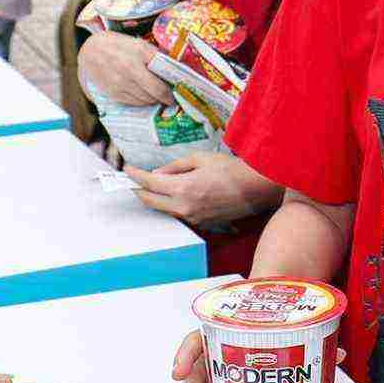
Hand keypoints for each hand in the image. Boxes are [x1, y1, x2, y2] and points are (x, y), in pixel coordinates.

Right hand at [80, 30, 171, 106]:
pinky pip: (134, 103)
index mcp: (138, 55)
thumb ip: (156, 56)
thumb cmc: (119, 46)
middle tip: (170, 97)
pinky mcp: (114, 93)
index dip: (171, 91)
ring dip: (154, 99)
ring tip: (157, 95)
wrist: (91, 51)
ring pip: (145, 100)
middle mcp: (129, 71)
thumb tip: (174, 70)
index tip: (176, 93)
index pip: (160, 81)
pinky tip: (144, 96)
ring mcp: (120, 84)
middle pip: (154, 93)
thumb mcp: (139, 44)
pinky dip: (142, 101)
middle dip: (165, 97)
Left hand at [125, 152, 268, 227]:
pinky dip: (170, 205)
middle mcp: (185, 207)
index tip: (128, 170)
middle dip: (139, 190)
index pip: (150, 183)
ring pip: (164, 210)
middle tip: (131, 181)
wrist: (255, 188)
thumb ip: (175, 167)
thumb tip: (158, 174)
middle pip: (151, 201)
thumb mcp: (200, 159)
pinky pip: (179, 214)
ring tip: (148, 187)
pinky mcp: (202, 223)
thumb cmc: (231, 169)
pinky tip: (170, 196)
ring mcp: (193, 218)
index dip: (136, 175)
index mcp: (184, 188)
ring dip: (154, 199)